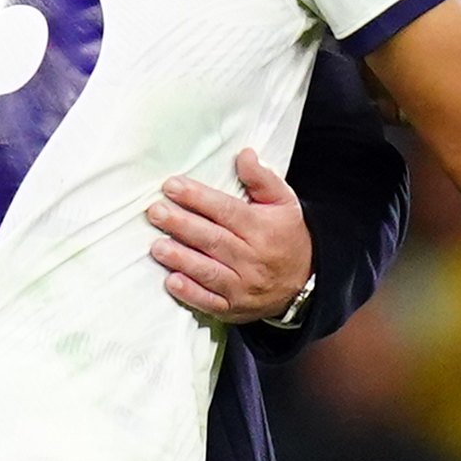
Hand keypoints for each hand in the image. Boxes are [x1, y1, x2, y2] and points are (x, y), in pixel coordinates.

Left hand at [146, 148, 311, 323]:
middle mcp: (252, 257)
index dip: (198, 197)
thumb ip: (262, 179)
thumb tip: (244, 154)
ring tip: (156, 246)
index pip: (226, 210)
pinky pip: (211, 302)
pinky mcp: (234, 307)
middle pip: (213, 239)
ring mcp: (243, 285)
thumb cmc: (285, 236)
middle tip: (155, 212)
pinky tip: (172, 282)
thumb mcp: (284, 203)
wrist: (305, 283)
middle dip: (182, 225)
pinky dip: (192, 293)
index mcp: (262, 228)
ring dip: (182, 259)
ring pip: (209, 271)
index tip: (171, 186)